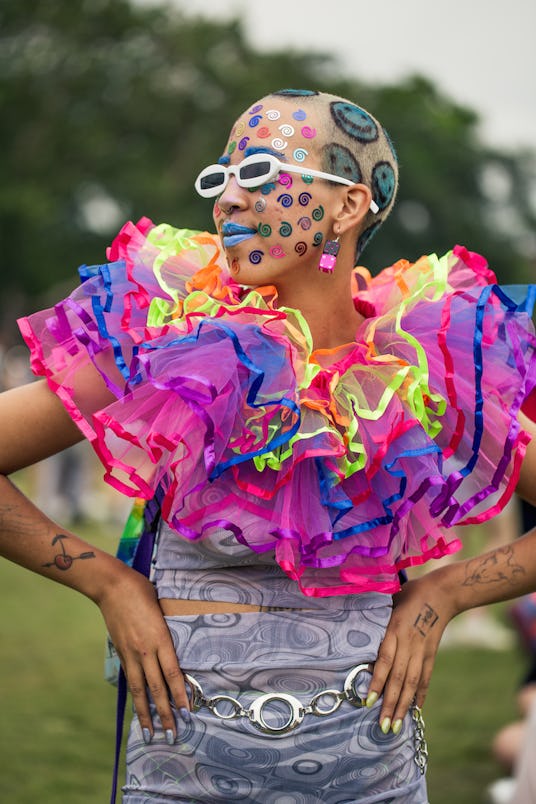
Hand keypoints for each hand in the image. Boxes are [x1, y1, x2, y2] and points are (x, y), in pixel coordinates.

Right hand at [97, 567, 189, 743]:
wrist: (112, 586)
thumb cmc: (141, 591)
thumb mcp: (162, 609)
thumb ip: (168, 631)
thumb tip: (177, 647)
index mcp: (160, 638)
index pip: (172, 673)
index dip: (180, 695)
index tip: (187, 713)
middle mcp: (145, 650)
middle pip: (157, 688)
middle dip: (166, 713)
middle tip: (173, 734)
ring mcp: (131, 654)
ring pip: (141, 690)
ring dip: (148, 714)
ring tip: (152, 733)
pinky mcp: (121, 653)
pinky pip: (131, 680)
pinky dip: (136, 697)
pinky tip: (140, 709)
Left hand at [366, 571, 455, 733]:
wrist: (442, 593)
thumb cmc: (409, 593)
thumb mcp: (389, 600)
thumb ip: (376, 617)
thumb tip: (355, 627)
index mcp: (395, 629)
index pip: (385, 660)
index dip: (378, 681)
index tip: (369, 700)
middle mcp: (409, 643)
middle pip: (399, 678)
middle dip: (390, 704)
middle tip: (383, 726)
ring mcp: (422, 650)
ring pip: (412, 683)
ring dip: (404, 706)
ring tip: (396, 726)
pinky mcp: (431, 654)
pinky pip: (426, 677)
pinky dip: (421, 694)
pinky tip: (416, 710)